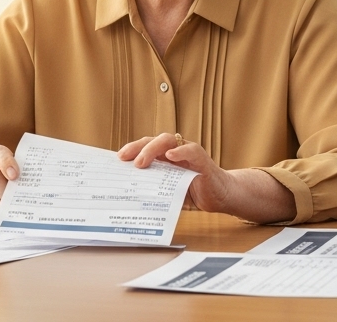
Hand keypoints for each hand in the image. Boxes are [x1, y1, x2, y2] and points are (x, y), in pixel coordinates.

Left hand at [118, 133, 294, 223]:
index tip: (116, 159)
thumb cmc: (193, 192)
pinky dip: (181, 151)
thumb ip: (153, 186)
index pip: (145, 147)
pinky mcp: (202, 160)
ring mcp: (188, 153)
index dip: (131, 150)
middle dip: (137, 147)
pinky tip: (171, 156)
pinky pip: (191, 151)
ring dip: (152, 148)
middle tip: (124, 159)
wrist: (220, 196)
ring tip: (141, 161)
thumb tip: (128, 193)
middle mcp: (175, 151)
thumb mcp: (168, 190)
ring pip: (168, 141)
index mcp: (164, 157)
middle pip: (153, 141)